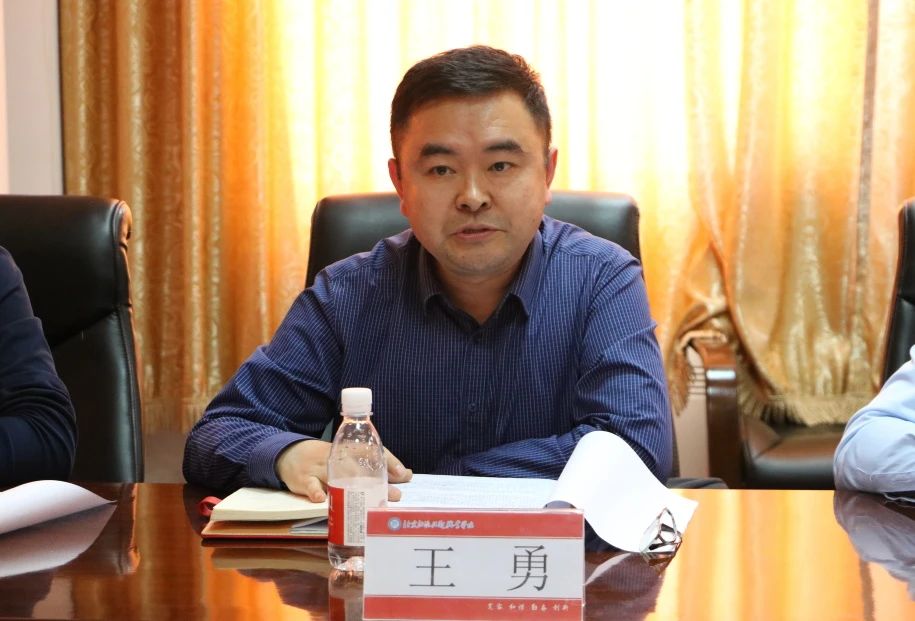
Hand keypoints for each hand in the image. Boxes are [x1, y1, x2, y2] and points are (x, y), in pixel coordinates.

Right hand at [276, 439, 412, 501]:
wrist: (290, 453)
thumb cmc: (326, 458)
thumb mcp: (347, 458)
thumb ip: (374, 466)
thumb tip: (405, 475)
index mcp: (348, 449)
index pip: (372, 452)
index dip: (390, 462)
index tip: (405, 474)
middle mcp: (336, 457)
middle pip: (359, 468)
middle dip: (379, 482)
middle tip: (396, 495)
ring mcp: (319, 468)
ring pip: (338, 477)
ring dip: (353, 490)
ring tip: (368, 502)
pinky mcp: (304, 479)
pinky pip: (311, 486)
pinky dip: (316, 492)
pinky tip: (322, 500)